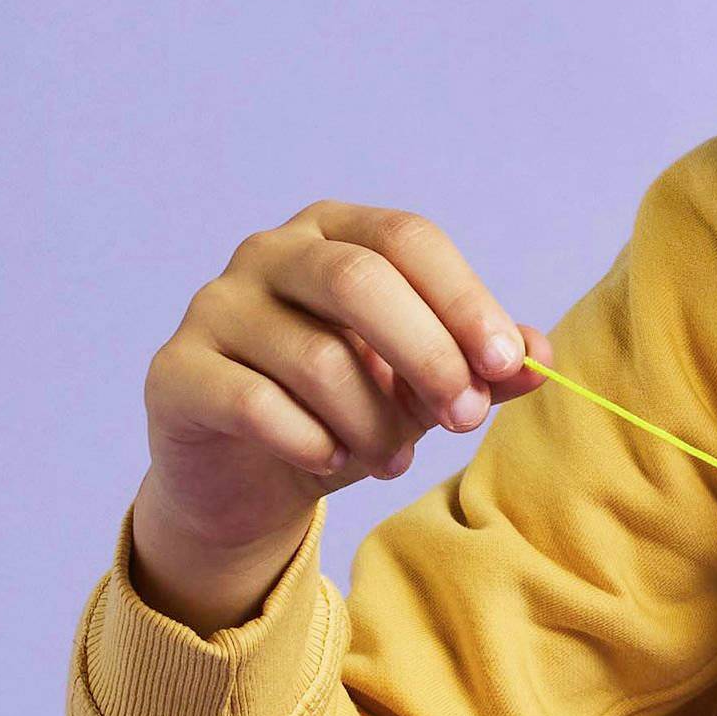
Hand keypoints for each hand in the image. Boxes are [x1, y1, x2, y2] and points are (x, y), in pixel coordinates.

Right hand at [140, 200, 552, 560]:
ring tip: (391, 458)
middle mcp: (269, 253)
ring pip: (317, 357)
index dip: (463, 299)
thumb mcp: (426, 389)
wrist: (249, 482)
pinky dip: (311, 441)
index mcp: (336, 233)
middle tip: (464, 419)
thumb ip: (482, 368)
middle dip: (429, 356)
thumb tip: (541, 358)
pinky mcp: (175, 371)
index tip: (507, 363)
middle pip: (360, 281)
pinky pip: (255, 403)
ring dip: (374, 422)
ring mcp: (215, 307)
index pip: (408, 239)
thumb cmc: (347, 412)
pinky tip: (330, 461)